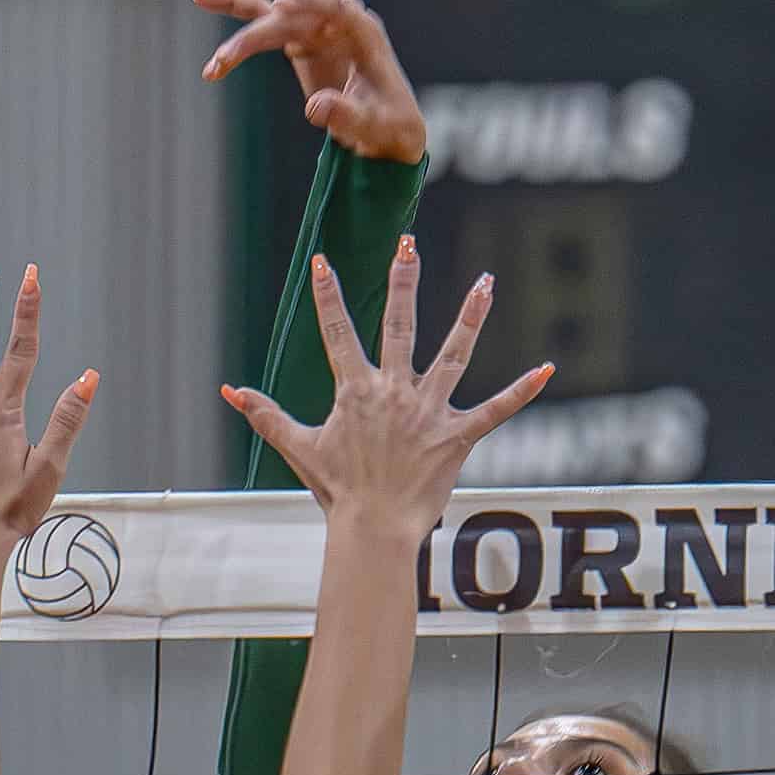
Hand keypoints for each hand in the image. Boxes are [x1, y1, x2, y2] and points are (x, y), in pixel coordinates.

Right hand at [194, 0, 425, 163]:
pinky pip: (265, 30)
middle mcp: (337, 24)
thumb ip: (345, 114)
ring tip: (212, 66)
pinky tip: (214, 58)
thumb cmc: (386, 124)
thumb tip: (313, 107)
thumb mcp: (370, 126)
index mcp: (363, 33)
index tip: (280, 5)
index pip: (335, 8)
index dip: (308, 3)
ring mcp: (316, 30)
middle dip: (256, 38)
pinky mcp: (300, 42)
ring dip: (240, 41)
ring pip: (271, 19)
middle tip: (226, 61)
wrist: (386, 130)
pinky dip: (239, 41)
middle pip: (291, 19)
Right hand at [221, 238, 550, 543]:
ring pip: (454, 354)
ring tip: (486, 282)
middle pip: (399, 325)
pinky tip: (546, 370)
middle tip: (408, 244)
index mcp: (356, 391)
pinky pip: (494, 410)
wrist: (373, 530)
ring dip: (471, 316)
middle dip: (403, 281)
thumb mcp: (298, 448)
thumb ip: (266, 415)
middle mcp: (394, 392)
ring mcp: (427, 411)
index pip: (337, 332)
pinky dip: (521, 391)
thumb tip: (228, 391)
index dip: (327, 296)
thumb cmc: (338, 491)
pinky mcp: (456, 435)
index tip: (320, 261)